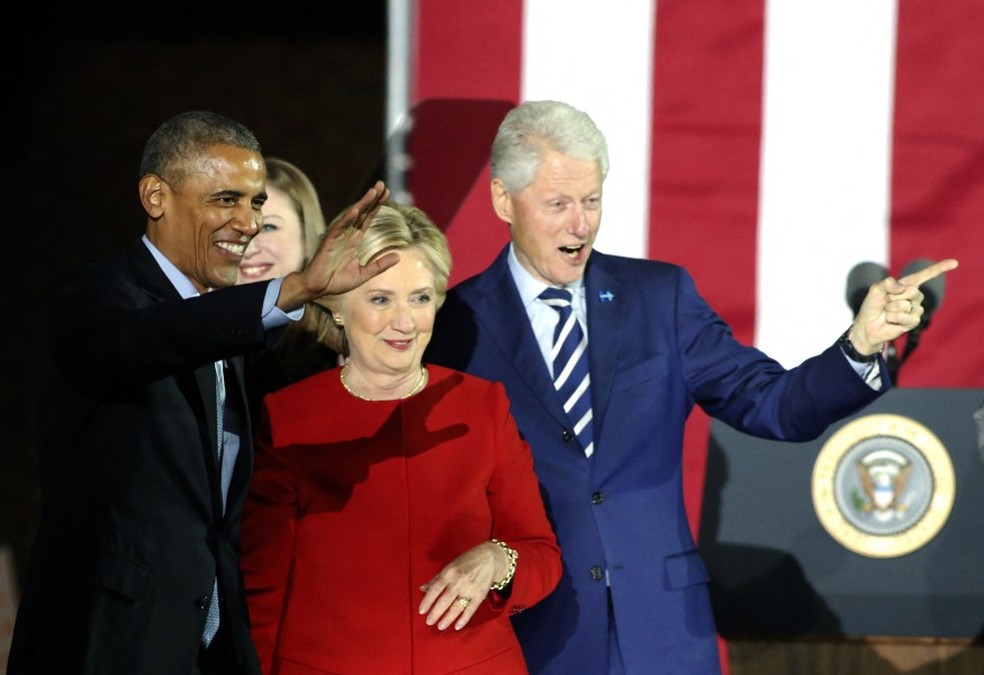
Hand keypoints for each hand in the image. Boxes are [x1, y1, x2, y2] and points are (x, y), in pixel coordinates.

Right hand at [275, 181, 398, 310]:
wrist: (318, 288)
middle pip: (361, 213)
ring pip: (351, 216)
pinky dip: (346, 219)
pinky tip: (355, 210)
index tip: (386, 193)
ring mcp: (338, 237)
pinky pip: (338, 228)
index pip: (367, 219)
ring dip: (361, 204)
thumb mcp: (364, 274)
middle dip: (372, 199)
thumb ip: (379, 265)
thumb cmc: (337, 281)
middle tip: (381, 184)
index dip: (376, 206)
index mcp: (354, 240)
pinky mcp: (329, 242)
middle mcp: (347, 235)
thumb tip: (398, 257)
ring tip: (372, 192)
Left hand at [418, 542, 500, 630]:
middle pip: (444, 600)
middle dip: (435, 613)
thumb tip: (422, 588)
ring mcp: (470, 589)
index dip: (427, 601)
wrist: (490, 558)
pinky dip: (464, 619)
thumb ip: (436, 578)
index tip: (421, 611)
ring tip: (440, 626)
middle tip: (429, 622)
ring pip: (457, 607)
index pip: (435, 589)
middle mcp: (459, 582)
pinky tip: (457, 626)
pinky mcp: (480, 595)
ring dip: (448, 618)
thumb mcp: (450, 565)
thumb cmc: (467, 561)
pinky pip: (471, 609)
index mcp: (449, 573)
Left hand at [848, 258, 958, 353]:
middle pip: (911, 291)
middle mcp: (914, 296)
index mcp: (906, 285)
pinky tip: (891, 320)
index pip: (925, 275)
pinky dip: (895, 319)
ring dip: (891, 309)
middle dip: (892, 297)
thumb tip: (902, 286)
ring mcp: (915, 309)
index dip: (939, 268)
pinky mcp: (914, 321)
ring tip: (887, 312)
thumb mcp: (875, 290)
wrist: (868, 325)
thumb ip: (886, 284)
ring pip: (906, 305)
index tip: (955, 262)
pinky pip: (908, 318)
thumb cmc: (872, 306)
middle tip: (885, 303)